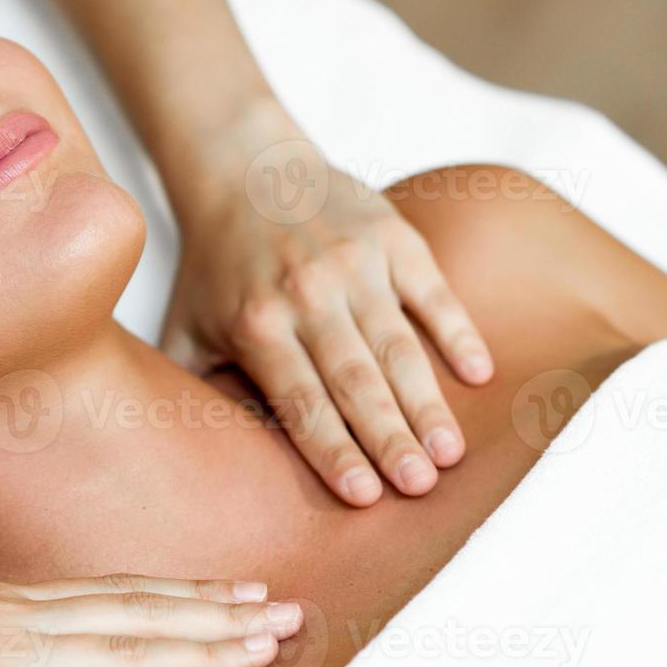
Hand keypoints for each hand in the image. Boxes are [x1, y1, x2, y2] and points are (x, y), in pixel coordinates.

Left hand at [159, 105, 493, 506]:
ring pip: (397, 345)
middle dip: (389, 437)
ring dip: (427, 401)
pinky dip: (458, 332)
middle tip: (421, 486)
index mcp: (257, 324)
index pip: (300, 399)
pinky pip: (432, 292)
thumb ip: (193, 393)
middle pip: (355, 380)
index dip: (331, 448)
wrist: (244, 170)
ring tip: (450, 452)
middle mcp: (307, 294)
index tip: (363, 496)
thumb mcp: (186, 329)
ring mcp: (353, 263)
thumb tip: (200, 467)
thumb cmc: (217, 266)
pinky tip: (480, 375)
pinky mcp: (391, 237)